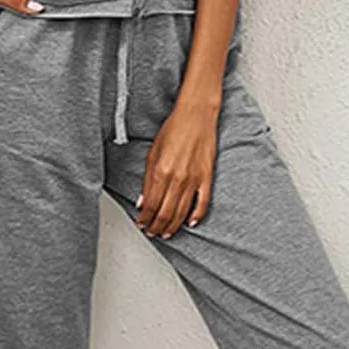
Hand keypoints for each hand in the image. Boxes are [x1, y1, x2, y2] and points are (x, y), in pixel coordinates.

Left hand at [137, 98, 217, 237]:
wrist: (196, 115)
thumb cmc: (174, 129)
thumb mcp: (152, 152)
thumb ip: (147, 179)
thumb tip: (143, 201)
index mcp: (161, 172)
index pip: (151, 205)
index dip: (145, 218)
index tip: (141, 224)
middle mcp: (177, 179)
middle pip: (165, 213)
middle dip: (156, 226)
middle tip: (152, 232)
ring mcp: (194, 180)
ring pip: (182, 212)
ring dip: (172, 226)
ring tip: (166, 233)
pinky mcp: (207, 178)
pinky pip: (202, 203)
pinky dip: (196, 216)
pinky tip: (189, 223)